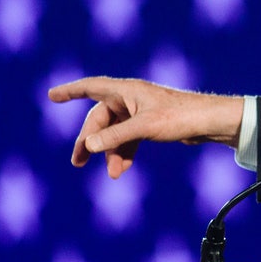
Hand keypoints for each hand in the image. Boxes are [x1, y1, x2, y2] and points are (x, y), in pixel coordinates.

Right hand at [47, 76, 243, 177]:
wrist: (209, 122)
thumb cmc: (180, 117)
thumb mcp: (144, 127)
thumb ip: (115, 137)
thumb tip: (89, 145)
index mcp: (126, 90)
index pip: (91, 87)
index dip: (70, 91)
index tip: (51, 96)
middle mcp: (130, 98)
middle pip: (100, 119)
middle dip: (91, 141)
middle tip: (78, 162)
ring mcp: (139, 112)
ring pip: (114, 133)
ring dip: (110, 152)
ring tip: (112, 174)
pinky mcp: (149, 124)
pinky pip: (127, 139)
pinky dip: (123, 152)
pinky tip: (121, 169)